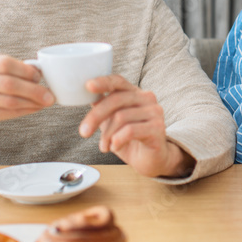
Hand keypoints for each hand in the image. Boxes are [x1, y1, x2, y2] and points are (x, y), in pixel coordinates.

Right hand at [0, 51, 54, 133]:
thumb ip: (9, 67)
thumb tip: (39, 72)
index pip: (4, 63)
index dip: (25, 70)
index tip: (39, 76)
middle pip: (8, 84)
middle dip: (33, 90)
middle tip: (49, 95)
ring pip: (10, 101)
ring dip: (32, 102)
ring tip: (45, 102)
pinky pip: (7, 114)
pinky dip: (25, 111)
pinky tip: (34, 108)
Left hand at [78, 75, 193, 177]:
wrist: (152, 160)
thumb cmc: (130, 140)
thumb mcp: (112, 123)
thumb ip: (103, 108)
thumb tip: (86, 97)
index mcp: (134, 93)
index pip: (118, 81)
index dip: (103, 82)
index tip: (87, 86)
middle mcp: (147, 98)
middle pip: (116, 99)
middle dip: (95, 116)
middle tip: (84, 132)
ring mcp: (154, 111)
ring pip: (121, 117)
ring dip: (107, 135)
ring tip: (104, 146)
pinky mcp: (157, 127)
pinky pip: (130, 130)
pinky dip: (117, 140)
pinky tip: (115, 147)